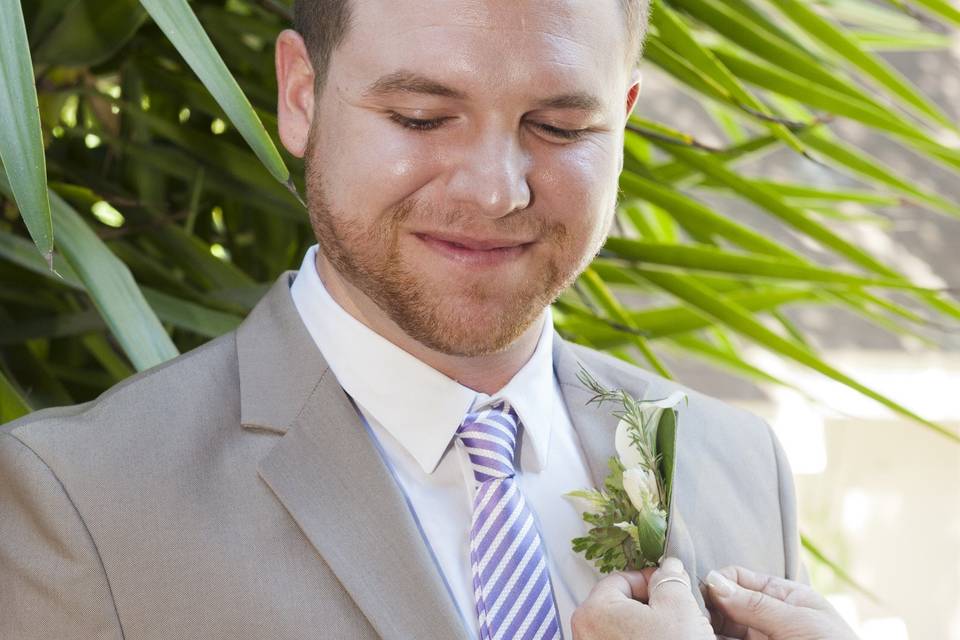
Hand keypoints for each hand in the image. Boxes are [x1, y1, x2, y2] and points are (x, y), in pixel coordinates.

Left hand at [571, 556, 713, 639]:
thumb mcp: (679, 607)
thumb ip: (670, 580)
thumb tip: (669, 569)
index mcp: (594, 610)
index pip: (621, 579)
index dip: (650, 579)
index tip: (671, 585)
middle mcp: (585, 633)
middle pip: (619, 605)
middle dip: (650, 605)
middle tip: (676, 612)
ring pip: (621, 629)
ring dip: (647, 627)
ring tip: (673, 634)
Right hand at [703, 565, 858, 639]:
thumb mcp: (798, 622)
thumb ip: (756, 603)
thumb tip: (713, 580)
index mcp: (785, 596)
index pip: (740, 578)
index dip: (717, 582)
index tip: (698, 592)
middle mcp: (769, 617)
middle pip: (726, 604)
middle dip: (707, 606)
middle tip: (690, 614)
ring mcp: (760, 639)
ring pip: (723, 628)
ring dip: (706, 626)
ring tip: (693, 628)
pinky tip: (702, 639)